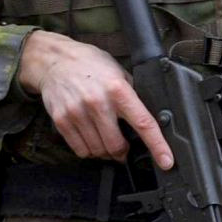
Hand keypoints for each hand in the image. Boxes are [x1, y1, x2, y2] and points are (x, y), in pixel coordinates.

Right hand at [15, 30, 173, 167]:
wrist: (55, 60)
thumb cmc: (90, 65)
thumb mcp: (119, 73)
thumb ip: (132, 95)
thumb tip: (150, 119)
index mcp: (118, 90)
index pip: (143, 123)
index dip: (157, 145)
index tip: (166, 161)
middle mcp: (98, 103)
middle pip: (117, 146)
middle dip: (123, 152)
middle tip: (124, 147)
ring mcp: (78, 113)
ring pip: (98, 151)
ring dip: (105, 152)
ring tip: (105, 139)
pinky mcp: (62, 121)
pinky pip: (81, 150)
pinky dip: (89, 151)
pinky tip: (91, 138)